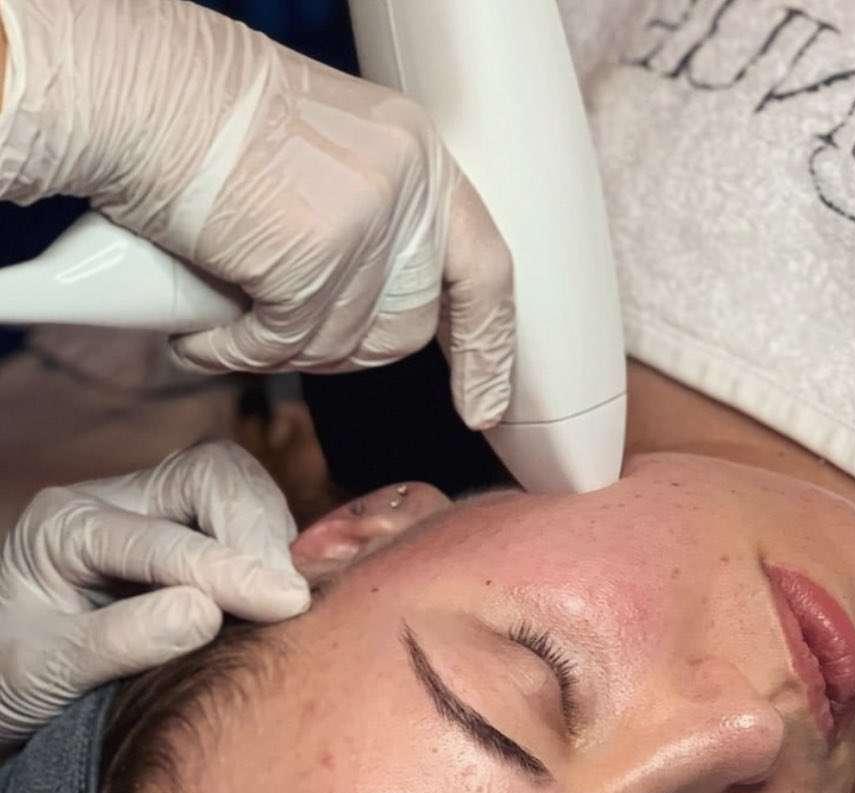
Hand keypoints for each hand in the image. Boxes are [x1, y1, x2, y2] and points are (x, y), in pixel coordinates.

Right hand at [0, 0, 514, 429]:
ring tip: (222, 324)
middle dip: (342, 354)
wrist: (130, 85)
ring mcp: (367, 223)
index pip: (484, 272)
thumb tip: (364, 312)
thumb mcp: (320, 162)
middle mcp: (408, 187)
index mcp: (418, 159)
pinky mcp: (316, 257)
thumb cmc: (199, 120)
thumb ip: (364, 227)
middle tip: (275, 335)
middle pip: (407, 328)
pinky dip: (236, 352)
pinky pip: (286, 346)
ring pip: (344, 347)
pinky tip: (199, 330)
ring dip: (279, 354)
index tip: (484, 407)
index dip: (486, 348)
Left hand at [0, 441, 309, 746]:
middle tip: (290, 593)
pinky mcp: (194, 532)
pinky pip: (250, 515)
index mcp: (65, 524)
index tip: (283, 604)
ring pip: (238, 485)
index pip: (165, 536)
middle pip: (210, 474)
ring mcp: (158, 511)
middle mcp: (116, 502)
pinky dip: (276, 546)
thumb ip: (118, 641)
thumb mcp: (40, 671)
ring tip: (290, 593)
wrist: (4, 685)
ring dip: (273, 534)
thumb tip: (206, 613)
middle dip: (257, 529)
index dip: (229, 568)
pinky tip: (279, 588)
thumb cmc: (11, 680)